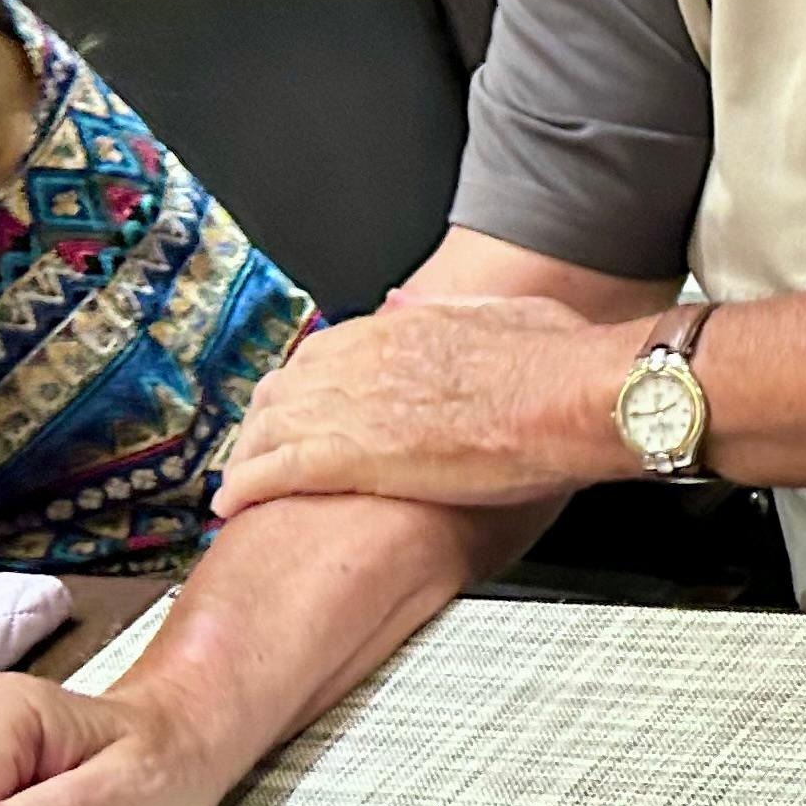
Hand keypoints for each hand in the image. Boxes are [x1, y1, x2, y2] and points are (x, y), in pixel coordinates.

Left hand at [212, 296, 624, 518]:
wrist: (576, 397)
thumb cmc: (563, 362)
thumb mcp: (510, 312)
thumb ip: (457, 309)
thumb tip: (419, 302)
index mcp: (402, 329)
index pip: (327, 351)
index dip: (307, 382)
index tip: (303, 401)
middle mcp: (363, 361)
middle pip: (287, 387)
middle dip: (266, 418)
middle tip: (257, 444)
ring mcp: (353, 406)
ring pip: (270, 427)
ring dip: (247, 453)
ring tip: (237, 479)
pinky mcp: (353, 456)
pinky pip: (276, 470)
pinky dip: (246, 486)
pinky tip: (230, 503)